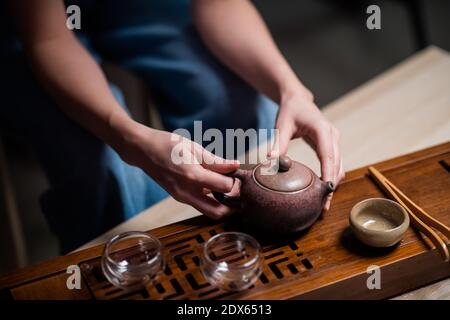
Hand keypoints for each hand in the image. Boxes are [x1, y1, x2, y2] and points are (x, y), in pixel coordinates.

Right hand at [115, 120, 239, 218]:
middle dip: (232, 206)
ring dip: (222, 205)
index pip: (224, 188)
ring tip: (229, 189)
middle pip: (218, 212)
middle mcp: (187, 192)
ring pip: (209, 211)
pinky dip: (211, 200)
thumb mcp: (194, 148)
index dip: (235, 182)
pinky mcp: (179, 197)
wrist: (142, 150)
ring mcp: (182, 197)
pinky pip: (200, 205)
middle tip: (240, 192)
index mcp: (193, 176)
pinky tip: (215, 187)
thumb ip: (216, 161)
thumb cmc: (167, 145)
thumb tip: (236, 165)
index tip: (238, 174)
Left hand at [269, 92, 343, 211]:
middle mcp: (332, 135)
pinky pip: (334, 163)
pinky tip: (323, 190)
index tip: (327, 190)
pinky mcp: (331, 144)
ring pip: (338, 165)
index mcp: (322, 130)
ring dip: (333, 183)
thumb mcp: (282, 125)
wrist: (297, 100)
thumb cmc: (290, 110)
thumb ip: (279, 143)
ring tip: (324, 203)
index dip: (329, 174)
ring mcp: (334, 140)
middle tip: (324, 205)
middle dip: (332, 185)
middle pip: (336, 164)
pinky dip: (331, 176)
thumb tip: (271, 160)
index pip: (328, 156)